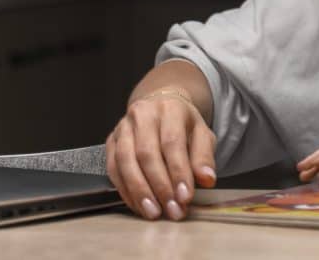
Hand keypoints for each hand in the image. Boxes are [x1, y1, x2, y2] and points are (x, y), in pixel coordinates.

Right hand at [105, 93, 216, 220]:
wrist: (160, 106)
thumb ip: (204, 157)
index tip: (185, 196)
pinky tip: (139, 205)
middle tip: (171, 209)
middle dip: (159, 186)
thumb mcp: (202, 135)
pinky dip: (125, 190)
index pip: (172, 142)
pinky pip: (113, 168)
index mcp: (170, 108)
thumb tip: (207, 179)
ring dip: (139, 191)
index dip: (178, 172)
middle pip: (146, 153)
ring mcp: (123, 127)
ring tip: (154, 212)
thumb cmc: (183, 124)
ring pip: (126, 161)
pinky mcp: (111, 141)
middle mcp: (143, 114)